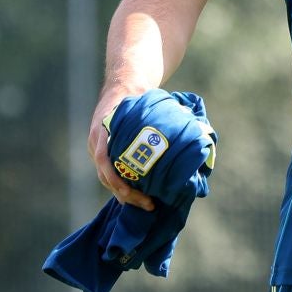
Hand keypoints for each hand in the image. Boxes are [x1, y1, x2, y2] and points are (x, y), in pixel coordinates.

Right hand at [89, 91, 155, 211]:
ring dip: (125, 195)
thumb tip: (194, 127)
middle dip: (126, 194)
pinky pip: (110, 175)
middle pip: (106, 176)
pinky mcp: (103, 155)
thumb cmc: (136, 94)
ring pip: (107, 180)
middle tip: (149, 204)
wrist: (121, 85)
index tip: (131, 191)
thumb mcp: (145, 101)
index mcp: (103, 130)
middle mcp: (96, 143)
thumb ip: (160, 115)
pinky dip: (123, 188)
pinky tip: (138, 199)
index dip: (116, 178)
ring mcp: (97, 150)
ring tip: (147, 205)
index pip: (103, 159)